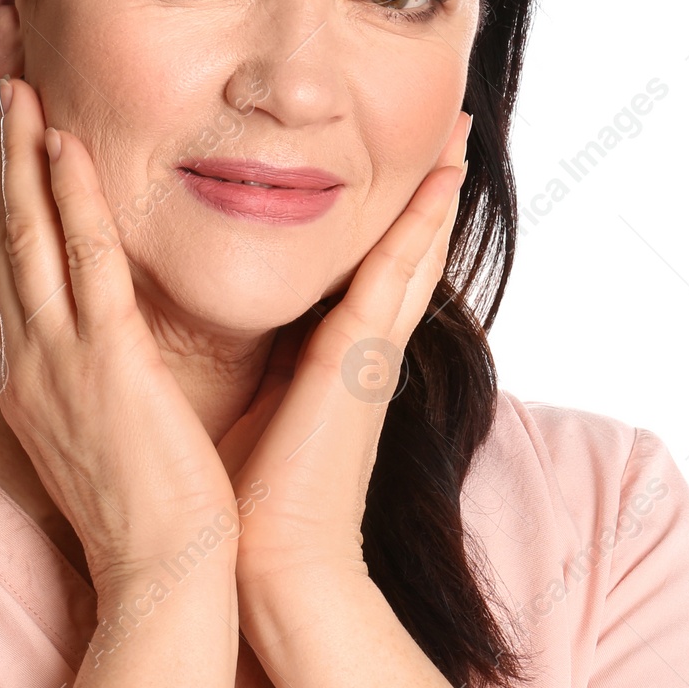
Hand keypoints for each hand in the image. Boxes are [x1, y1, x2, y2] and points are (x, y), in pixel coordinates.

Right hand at [0, 75, 240, 597]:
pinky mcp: (106, 363)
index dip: (10, 207)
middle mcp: (31, 362)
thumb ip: (101, 382)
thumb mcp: (106, 437)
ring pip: (30, 237)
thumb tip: (115, 348)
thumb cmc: (149, 516)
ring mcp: (60, 360)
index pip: (14, 275)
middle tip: (7, 97)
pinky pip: (84, 262)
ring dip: (24, 159)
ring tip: (23, 94)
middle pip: (6, 242)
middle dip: (4, 165)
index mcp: (34, 381)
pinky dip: (71, 200)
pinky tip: (67, 146)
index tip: (15, 153)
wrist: (163, 578)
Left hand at [219, 111, 473, 592]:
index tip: (407, 163)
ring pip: (412, 250)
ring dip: (438, 189)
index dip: (394, 214)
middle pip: (407, 248)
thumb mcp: (257, 401)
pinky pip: (394, 275)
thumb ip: (260, 359)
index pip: (371, 266)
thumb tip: (228, 327)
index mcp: (338, 354)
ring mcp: (371, 351)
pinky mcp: (359, 360)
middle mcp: (365, 346)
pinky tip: (440, 179)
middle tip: (458, 123)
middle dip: (430, 187)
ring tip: (460, 129)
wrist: (271, 564)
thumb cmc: (252, 494)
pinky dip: (420, 226)